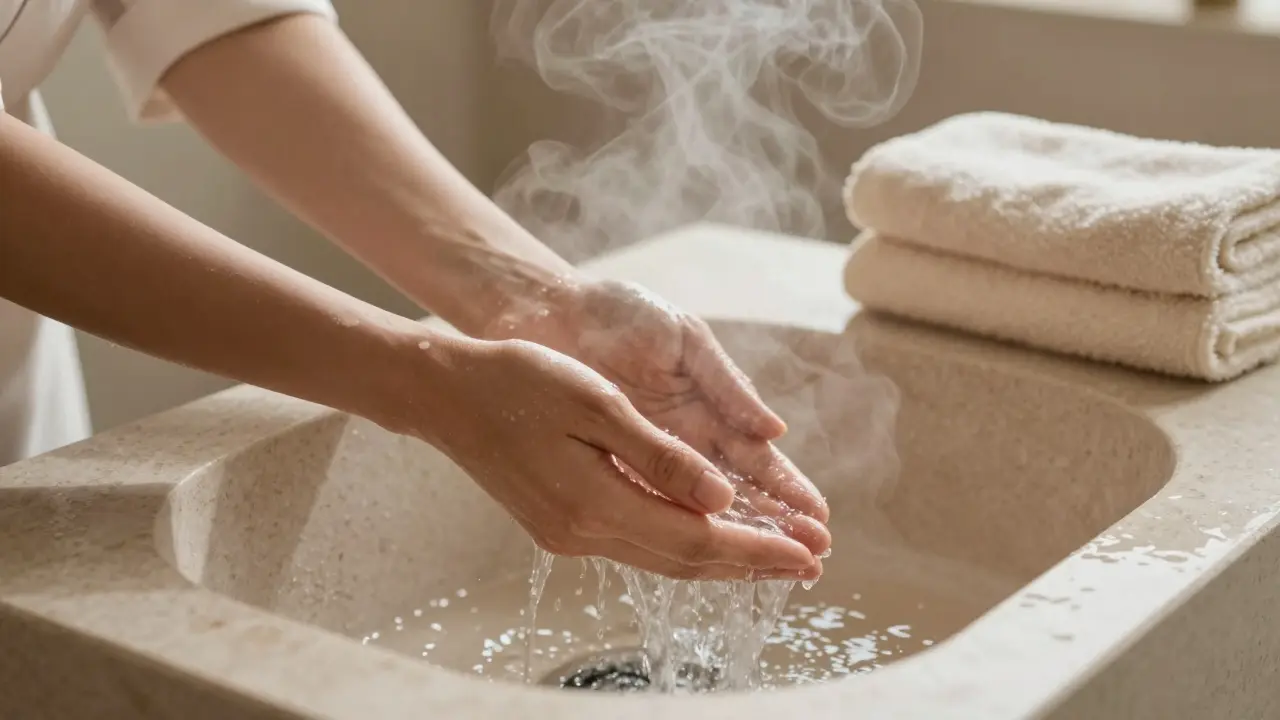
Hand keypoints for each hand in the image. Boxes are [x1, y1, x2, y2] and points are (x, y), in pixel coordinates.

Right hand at [409, 335, 820, 580]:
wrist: (445, 394)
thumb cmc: (518, 382)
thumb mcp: (595, 405)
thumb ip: (660, 457)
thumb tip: (721, 498)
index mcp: (597, 502)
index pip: (698, 539)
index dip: (759, 548)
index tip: (809, 551)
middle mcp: (585, 532)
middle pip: (687, 560)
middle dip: (752, 564)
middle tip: (810, 564)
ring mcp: (570, 533)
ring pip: (664, 557)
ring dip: (722, 560)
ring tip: (773, 559)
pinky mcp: (561, 523)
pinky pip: (639, 543)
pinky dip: (683, 544)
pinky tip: (707, 537)